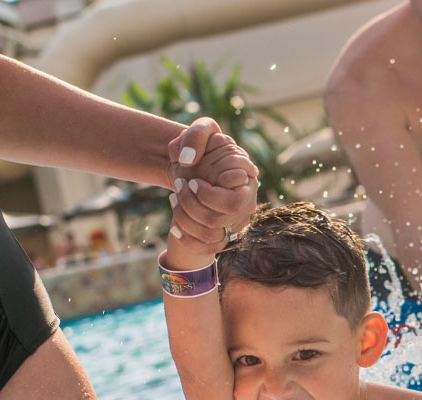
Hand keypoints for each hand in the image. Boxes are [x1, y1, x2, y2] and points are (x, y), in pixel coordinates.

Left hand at [167, 118, 258, 252]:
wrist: (193, 165)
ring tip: (174, 199)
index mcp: (247, 179)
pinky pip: (208, 248)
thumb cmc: (202, 146)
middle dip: (193, 206)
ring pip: (212, 235)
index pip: (234, 201)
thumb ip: (196, 135)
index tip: (191, 182)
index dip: (208, 195)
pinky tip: (174, 227)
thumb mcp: (201, 129)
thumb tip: (188, 161)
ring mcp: (236, 221)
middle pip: (220, 220)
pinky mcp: (223, 234)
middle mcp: (246, 203)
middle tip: (180, 188)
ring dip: (186, 219)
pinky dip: (188, 240)